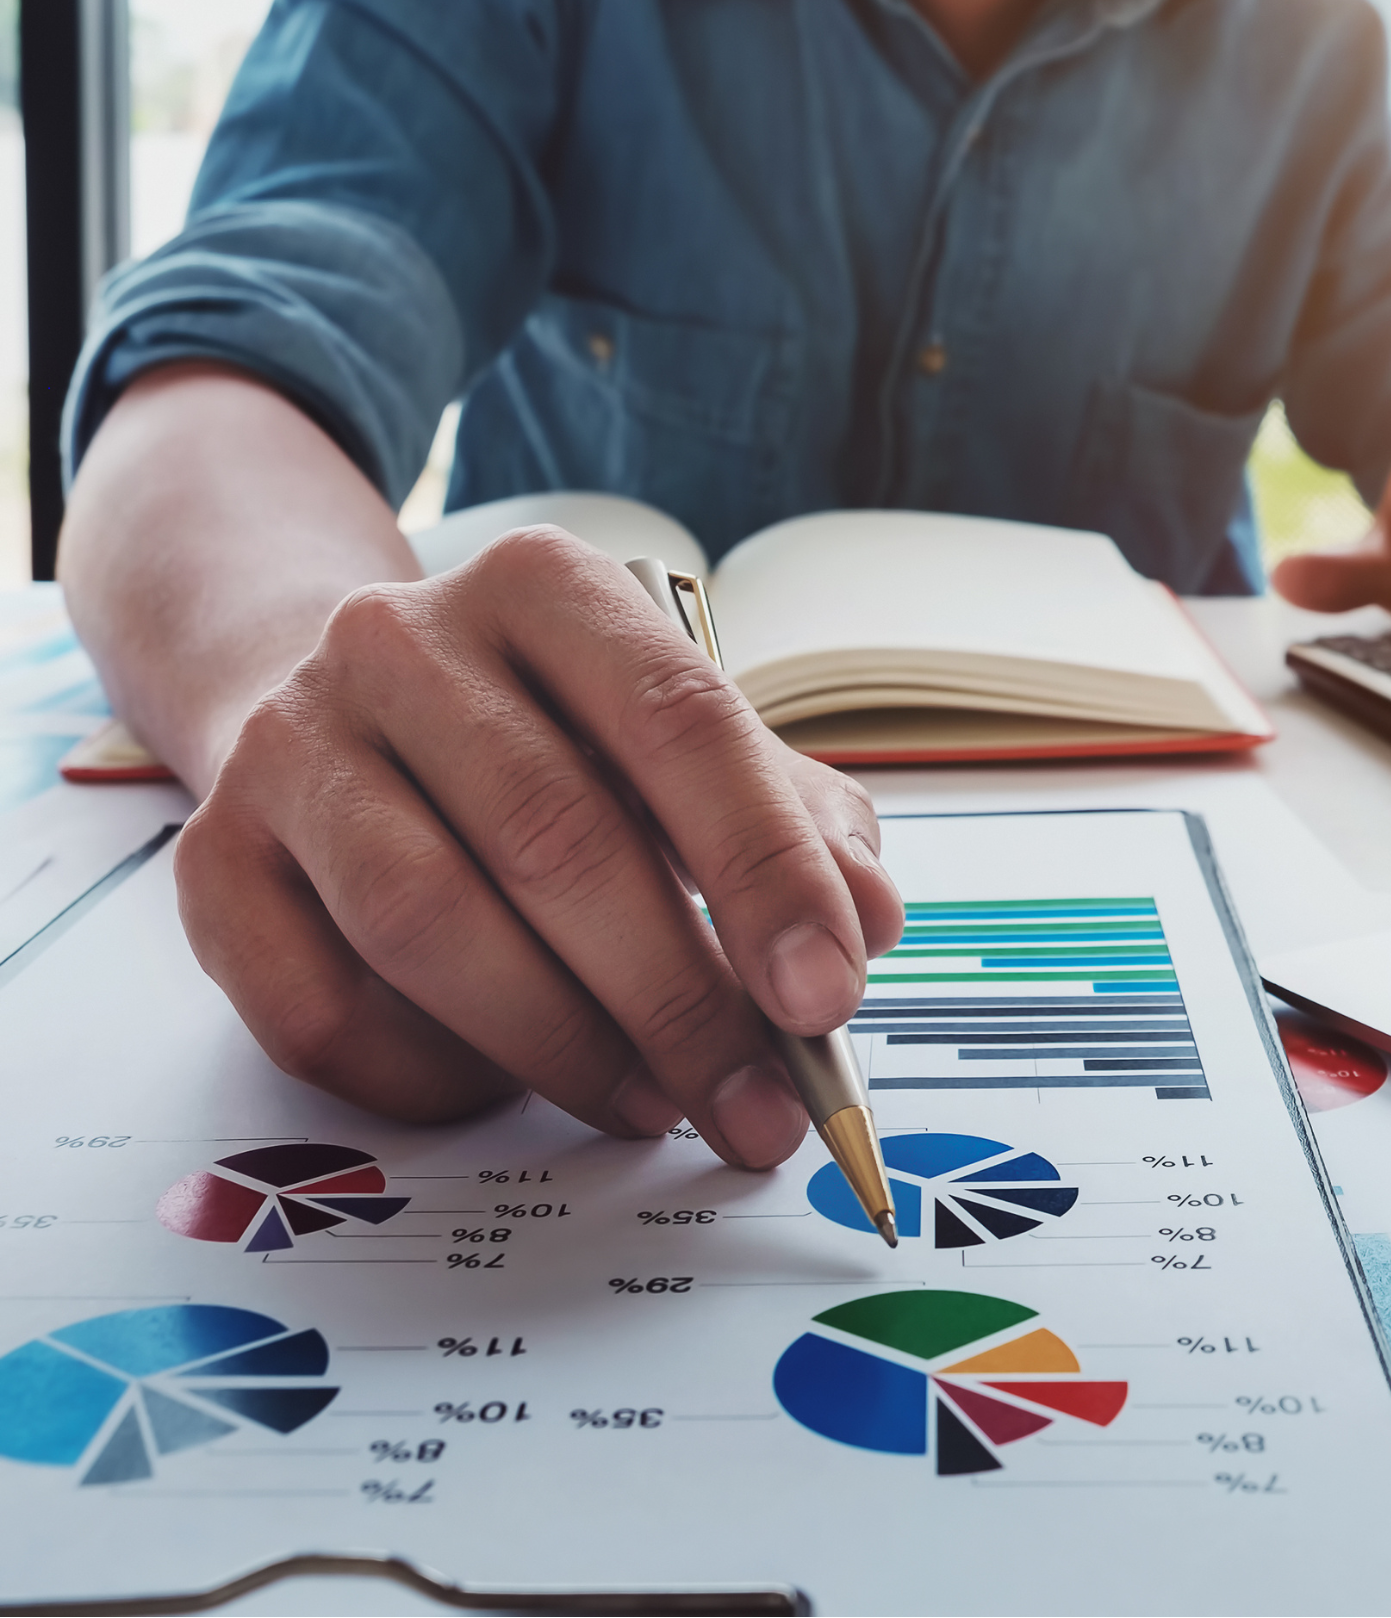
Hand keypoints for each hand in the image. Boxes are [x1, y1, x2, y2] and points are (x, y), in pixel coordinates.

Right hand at [172, 526, 905, 1167]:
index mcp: (547, 589)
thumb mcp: (689, 750)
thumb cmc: (553, 744)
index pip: (680, 722)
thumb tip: (869, 919)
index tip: (825, 992)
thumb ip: (796, 822)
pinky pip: (324, 1009)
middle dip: (678, 999)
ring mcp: (293, 747)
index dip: (764, 870)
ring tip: (656, 1105)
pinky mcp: (216, 862)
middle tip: (755, 1106)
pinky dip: (433, 1074)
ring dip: (565, 1047)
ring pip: (433, 926)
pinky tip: (508, 1087)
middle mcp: (402, 642)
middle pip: (558, 838)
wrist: (339, 713)